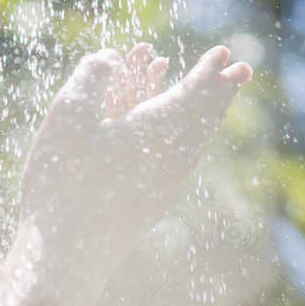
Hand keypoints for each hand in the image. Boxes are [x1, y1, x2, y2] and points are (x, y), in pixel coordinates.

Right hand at [19, 40, 251, 271]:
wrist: (67, 252)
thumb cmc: (64, 179)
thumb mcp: (69, 114)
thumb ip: (92, 76)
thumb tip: (111, 57)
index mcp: (157, 129)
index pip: (194, 92)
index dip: (208, 70)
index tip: (225, 54)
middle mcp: (173, 156)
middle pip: (205, 116)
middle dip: (219, 89)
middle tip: (239, 70)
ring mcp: (166, 183)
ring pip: (195, 139)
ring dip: (202, 112)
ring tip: (210, 97)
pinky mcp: (154, 202)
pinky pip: (182, 158)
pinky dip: (185, 136)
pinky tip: (179, 139)